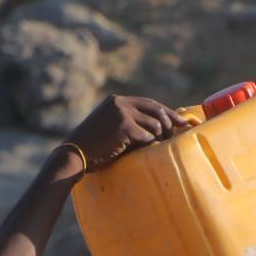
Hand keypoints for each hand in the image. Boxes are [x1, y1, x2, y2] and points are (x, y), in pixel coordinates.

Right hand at [64, 96, 185, 170]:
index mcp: (116, 101)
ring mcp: (122, 114)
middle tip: (173, 137)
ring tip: (149, 148)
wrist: (74, 154)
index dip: (167, 113)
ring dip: (156, 139)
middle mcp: (120, 103)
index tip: (181, 121)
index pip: (149, 103)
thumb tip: (157, 127)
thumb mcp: (109, 127)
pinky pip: (148, 137)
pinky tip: (139, 151)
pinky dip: (148, 146)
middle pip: (156, 110)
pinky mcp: (124, 127)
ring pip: (155, 125)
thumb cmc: (92, 147)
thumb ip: (128, 121)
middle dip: (169, 124)